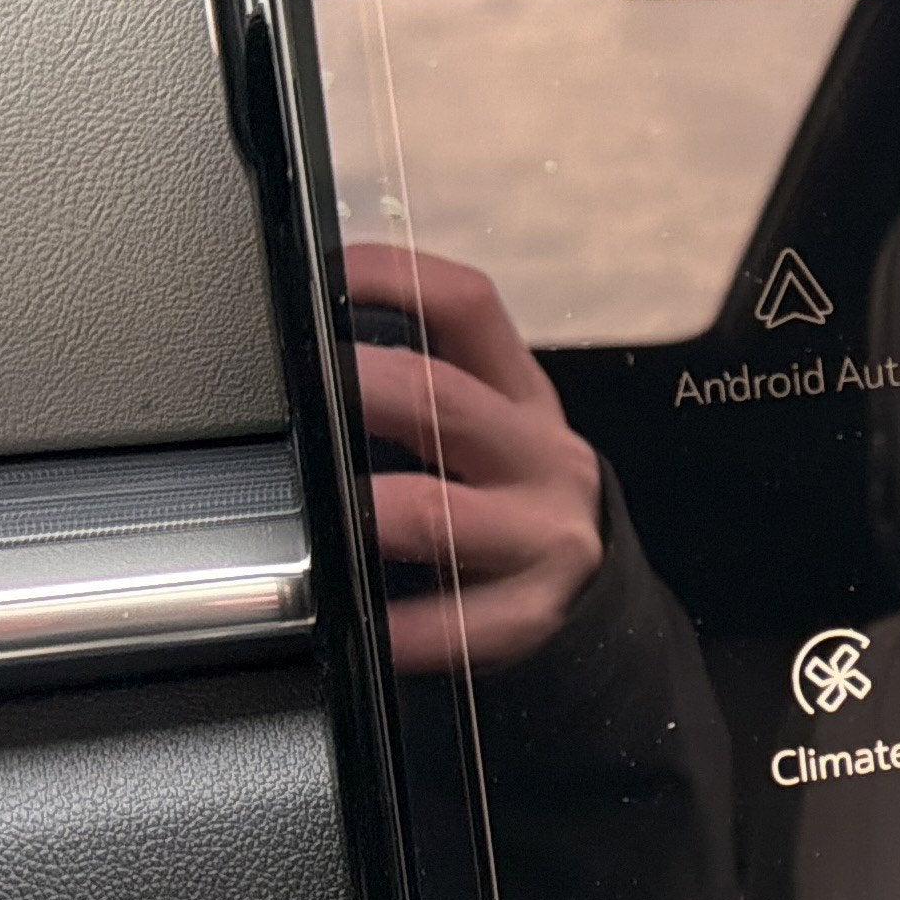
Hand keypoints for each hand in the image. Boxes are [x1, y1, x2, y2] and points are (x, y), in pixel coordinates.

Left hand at [340, 241, 605, 675]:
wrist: (594, 588)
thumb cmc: (516, 494)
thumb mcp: (497, 424)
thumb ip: (428, 380)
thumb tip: (310, 339)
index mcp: (521, 394)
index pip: (468, 308)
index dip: (395, 279)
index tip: (327, 274)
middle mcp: (538, 457)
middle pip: (444, 403)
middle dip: (364, 388)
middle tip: (306, 387)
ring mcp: (539, 537)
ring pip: (438, 515)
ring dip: (371, 510)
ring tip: (326, 511)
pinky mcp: (528, 614)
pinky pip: (452, 623)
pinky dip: (398, 625)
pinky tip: (362, 621)